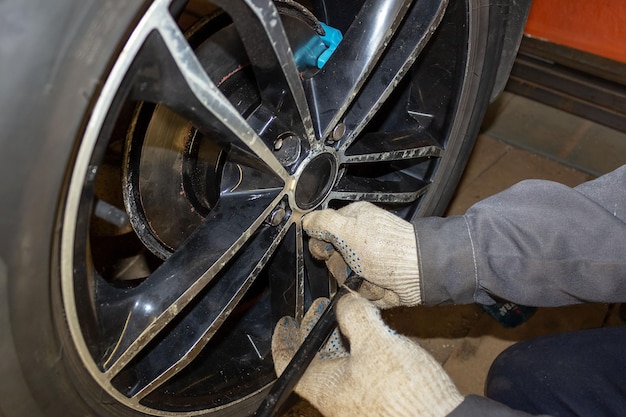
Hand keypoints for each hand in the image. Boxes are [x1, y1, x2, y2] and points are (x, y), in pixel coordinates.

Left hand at [272, 293, 462, 416]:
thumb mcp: (376, 342)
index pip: (288, 361)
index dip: (284, 338)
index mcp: (325, 387)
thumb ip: (356, 316)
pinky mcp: (378, 402)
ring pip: (338, 365)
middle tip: (322, 308)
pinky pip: (359, 371)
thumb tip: (345, 301)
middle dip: (317, 330)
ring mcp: (357, 401)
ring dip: (339, 338)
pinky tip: (373, 337)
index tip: (285, 322)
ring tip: (349, 316)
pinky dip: (358, 350)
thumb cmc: (404, 393)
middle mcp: (336, 398)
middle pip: (314, 360)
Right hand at [303, 201, 420, 307]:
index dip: (321, 245)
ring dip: (355, 281)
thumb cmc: (388, 248)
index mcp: (352, 220)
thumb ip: (323, 222)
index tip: (327, 250)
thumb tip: (306, 220)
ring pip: (344, 279)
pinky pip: (359, 293)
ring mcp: (367, 262)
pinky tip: (379, 285)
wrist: (418, 274)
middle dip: (341, 267)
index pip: (322, 232)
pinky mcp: (375, 281)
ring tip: (371, 275)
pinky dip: (368, 292)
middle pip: (331, 260)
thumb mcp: (349, 229)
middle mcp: (359, 240)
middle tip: (355, 263)